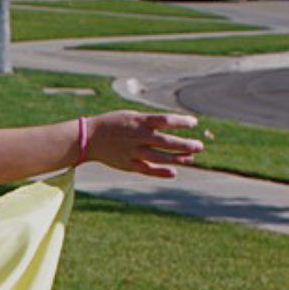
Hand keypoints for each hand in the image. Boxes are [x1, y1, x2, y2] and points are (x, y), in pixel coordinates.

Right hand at [85, 111, 204, 178]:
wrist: (89, 138)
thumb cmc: (114, 124)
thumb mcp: (132, 117)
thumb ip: (150, 122)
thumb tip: (172, 125)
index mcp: (139, 122)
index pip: (165, 121)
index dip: (181, 122)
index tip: (194, 123)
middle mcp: (137, 137)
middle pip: (166, 142)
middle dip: (184, 144)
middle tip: (200, 146)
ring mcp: (132, 152)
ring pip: (159, 157)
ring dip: (177, 158)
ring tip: (191, 158)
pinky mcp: (127, 164)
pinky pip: (147, 169)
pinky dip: (160, 172)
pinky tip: (173, 173)